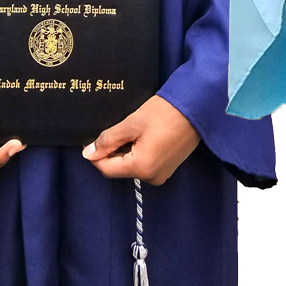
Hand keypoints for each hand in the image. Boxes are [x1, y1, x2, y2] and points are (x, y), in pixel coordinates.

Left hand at [84, 95, 200, 184]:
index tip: (96, 138)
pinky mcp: (169, 168)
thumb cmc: (164, 113)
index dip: (96, 154)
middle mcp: (152, 177)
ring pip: (132, 166)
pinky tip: (146, 137)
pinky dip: (140, 153)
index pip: (106, 169)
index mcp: (141, 168)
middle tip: (120, 130)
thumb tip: (88, 154)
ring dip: (127, 152)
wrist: (197, 107)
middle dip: (114, 152)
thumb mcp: (131, 124)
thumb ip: (107, 141)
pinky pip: (145, 164)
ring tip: (135, 132)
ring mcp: (163, 174)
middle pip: (120, 169)